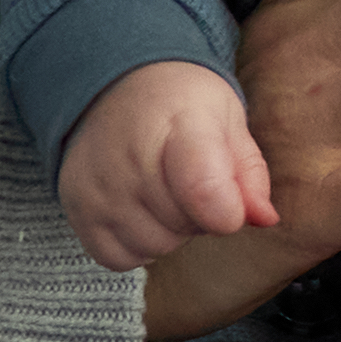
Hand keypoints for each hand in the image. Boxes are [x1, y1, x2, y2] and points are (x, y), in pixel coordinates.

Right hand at [61, 63, 277, 276]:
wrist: (113, 84)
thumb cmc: (179, 104)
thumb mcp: (227, 119)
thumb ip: (249, 173)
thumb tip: (264, 219)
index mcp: (182, 123)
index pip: (203, 189)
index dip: (227, 211)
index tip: (231, 208)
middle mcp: (130, 157)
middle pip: (187, 226)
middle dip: (202, 214)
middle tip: (190, 179)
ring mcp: (98, 186)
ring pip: (156, 247)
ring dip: (170, 231)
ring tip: (163, 190)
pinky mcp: (76, 209)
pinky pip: (120, 257)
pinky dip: (137, 243)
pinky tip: (139, 209)